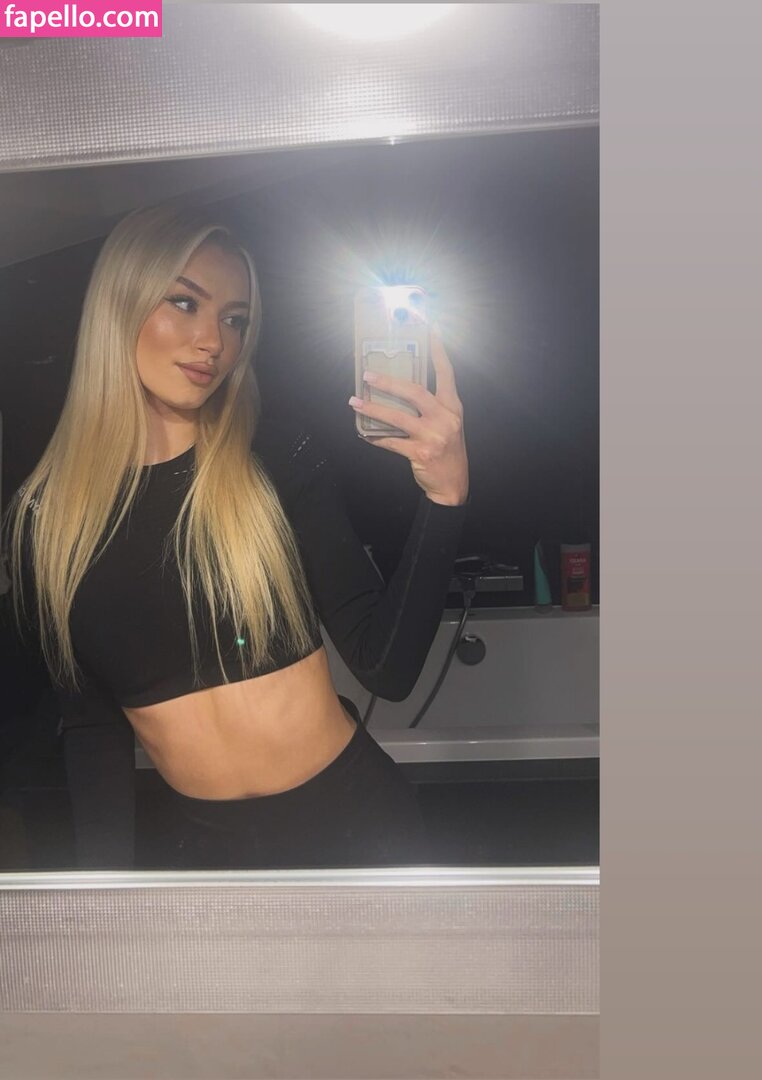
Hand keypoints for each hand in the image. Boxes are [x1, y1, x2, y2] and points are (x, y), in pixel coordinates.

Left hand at [349, 329, 468, 506]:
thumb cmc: (448, 451)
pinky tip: (364, 433)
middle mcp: (446, 418)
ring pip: (398, 417)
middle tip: (367, 375)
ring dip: (373, 408)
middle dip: (388, 382)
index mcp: (453, 407)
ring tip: (355, 401)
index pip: (446, 372)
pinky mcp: (421, 453)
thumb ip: (432, 407)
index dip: (438, 350)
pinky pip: (391, 442)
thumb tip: (399, 390)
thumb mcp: (448, 425)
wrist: (453, 486)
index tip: (431, 328)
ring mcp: (434, 436)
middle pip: (414, 392)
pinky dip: (375, 437)